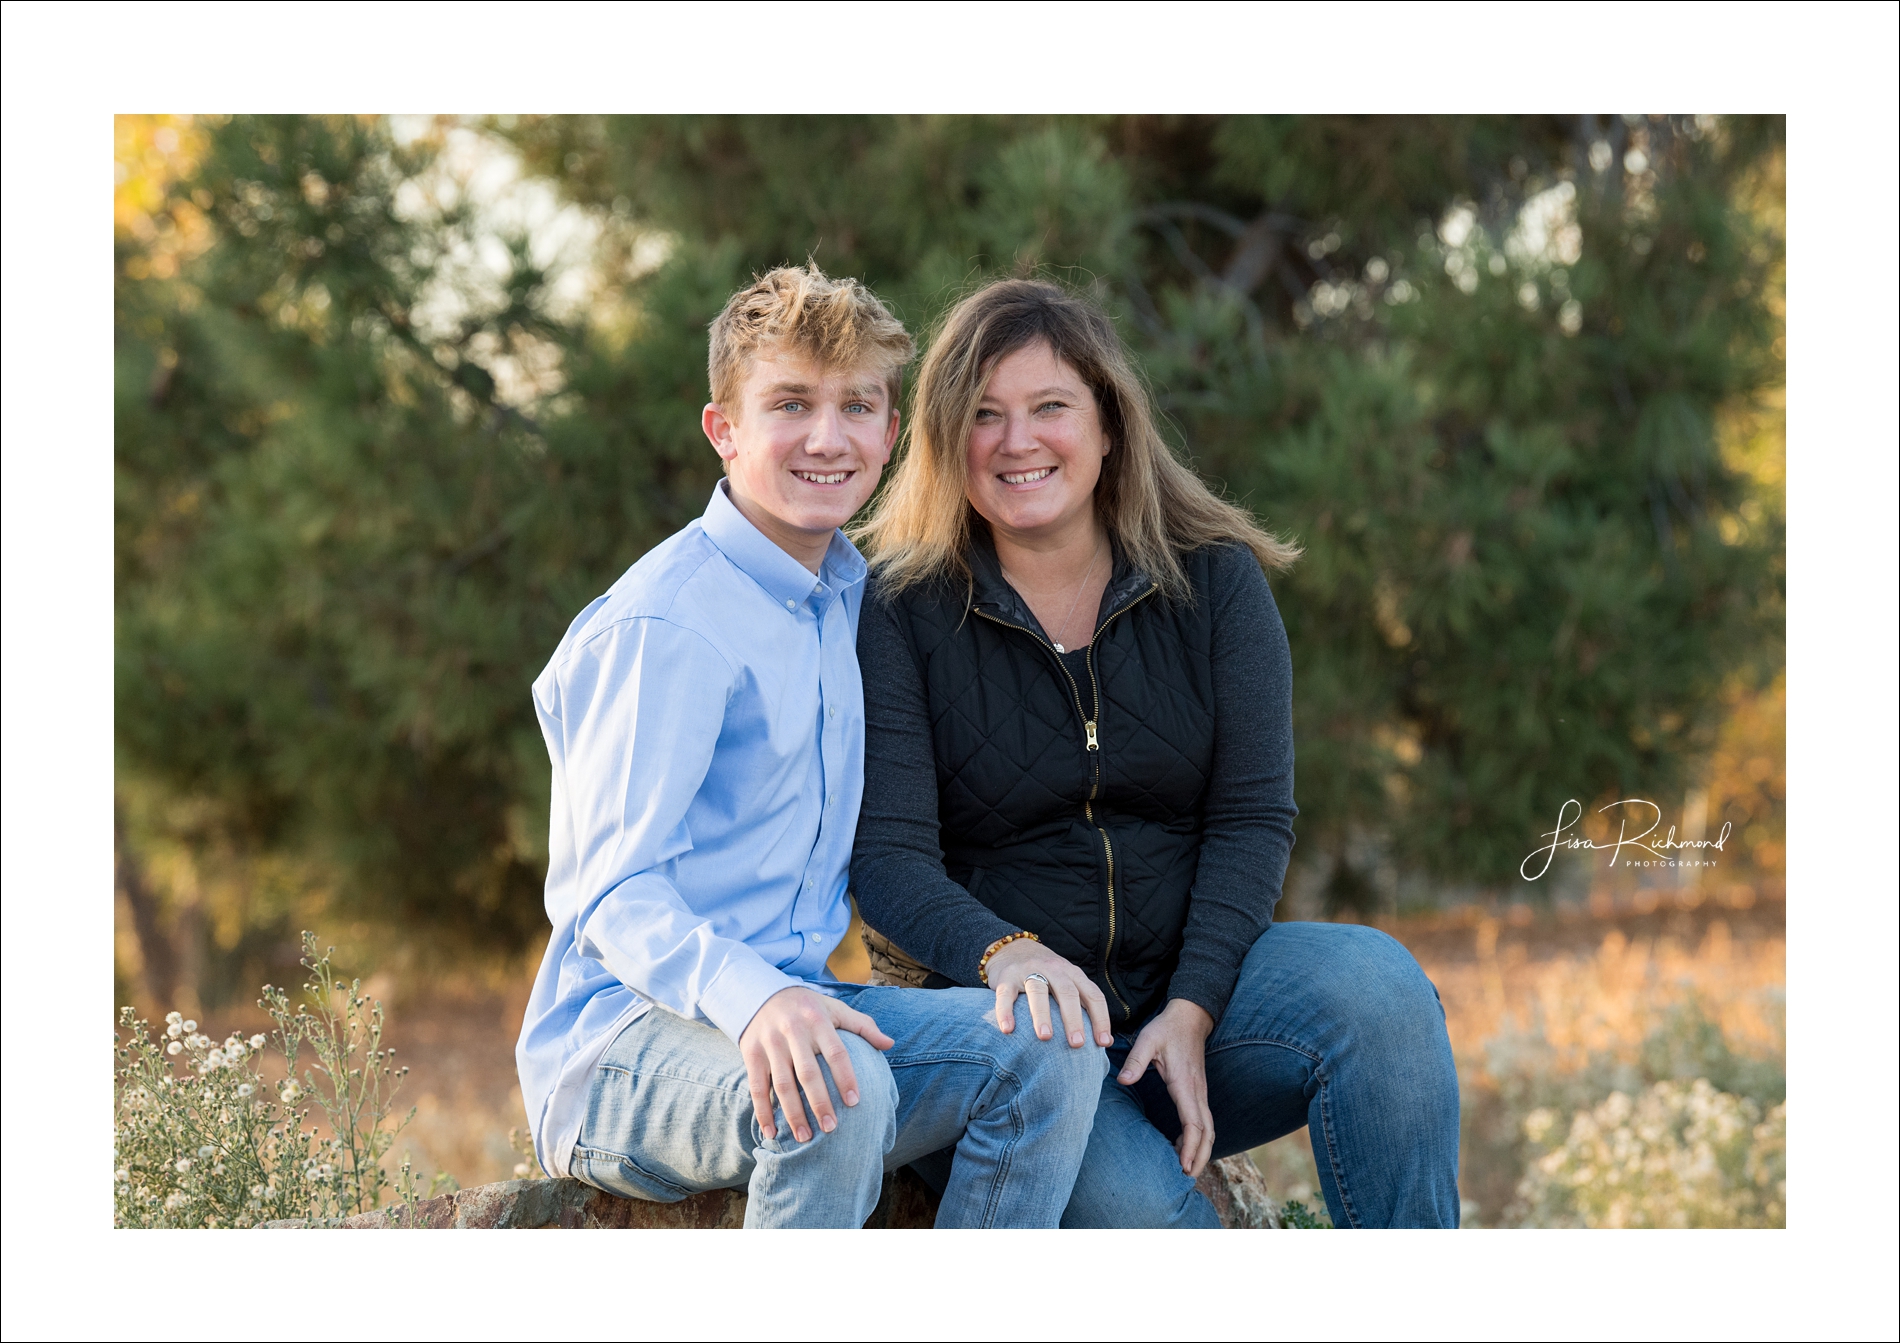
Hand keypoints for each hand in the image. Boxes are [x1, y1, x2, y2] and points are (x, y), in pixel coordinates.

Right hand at [738, 987, 893, 1143]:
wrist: (760, 993)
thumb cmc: (806, 1007)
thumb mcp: (834, 1008)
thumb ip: (862, 1026)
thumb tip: (890, 1044)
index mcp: (817, 1020)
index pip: (835, 1052)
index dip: (845, 1077)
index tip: (855, 1103)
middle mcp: (792, 1031)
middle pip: (808, 1072)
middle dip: (819, 1102)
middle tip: (831, 1128)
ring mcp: (770, 1043)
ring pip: (782, 1083)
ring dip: (793, 1113)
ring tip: (805, 1137)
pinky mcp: (751, 1053)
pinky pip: (756, 1087)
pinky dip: (762, 1112)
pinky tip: (772, 1133)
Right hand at [984, 939, 1114, 1048]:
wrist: (1011, 948)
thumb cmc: (1045, 975)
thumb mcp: (1066, 982)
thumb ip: (1082, 1005)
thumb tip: (1104, 1042)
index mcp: (1072, 974)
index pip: (1092, 995)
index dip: (1100, 1018)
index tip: (1103, 1043)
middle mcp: (1053, 970)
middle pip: (1067, 993)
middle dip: (1074, 1019)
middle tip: (1077, 1044)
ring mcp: (1028, 971)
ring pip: (1038, 992)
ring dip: (1042, 1015)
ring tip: (1045, 1038)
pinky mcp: (1006, 978)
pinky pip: (1005, 995)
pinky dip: (1005, 1012)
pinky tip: (1007, 1030)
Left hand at [1118, 998, 1215, 1177]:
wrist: (1190, 1017)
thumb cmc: (1167, 1029)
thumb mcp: (1148, 1040)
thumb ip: (1136, 1061)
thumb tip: (1124, 1080)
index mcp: (1185, 1084)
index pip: (1194, 1123)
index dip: (1191, 1146)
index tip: (1184, 1165)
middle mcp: (1197, 1092)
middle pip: (1207, 1132)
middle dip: (1200, 1157)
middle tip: (1187, 1177)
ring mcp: (1200, 1093)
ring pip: (1209, 1129)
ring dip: (1201, 1150)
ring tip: (1186, 1169)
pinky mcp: (1198, 1092)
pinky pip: (1203, 1121)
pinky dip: (1198, 1139)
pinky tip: (1182, 1147)